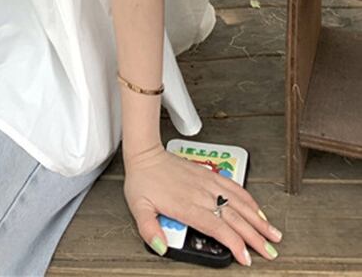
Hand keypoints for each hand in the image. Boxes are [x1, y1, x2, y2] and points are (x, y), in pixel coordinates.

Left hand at [123, 143, 281, 266]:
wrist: (145, 154)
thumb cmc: (143, 180)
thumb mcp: (139, 208)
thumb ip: (149, 229)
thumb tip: (160, 247)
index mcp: (187, 205)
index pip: (217, 227)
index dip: (235, 243)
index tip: (246, 258)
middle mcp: (201, 194)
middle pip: (234, 218)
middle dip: (255, 236)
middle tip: (271, 251)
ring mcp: (207, 183)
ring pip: (239, 203)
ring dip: (258, 219)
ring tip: (273, 233)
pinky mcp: (209, 175)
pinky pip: (234, 187)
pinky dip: (249, 199)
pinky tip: (257, 210)